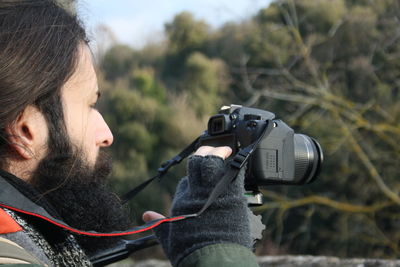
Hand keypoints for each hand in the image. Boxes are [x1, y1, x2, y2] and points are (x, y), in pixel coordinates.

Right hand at [145, 145, 250, 265]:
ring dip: (218, 153)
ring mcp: (213, 192)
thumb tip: (146, 215)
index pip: (184, 182)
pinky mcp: (231, 195)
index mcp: (181, 202)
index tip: (199, 180)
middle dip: (203, 153)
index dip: (191, 180)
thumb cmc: (192, 253)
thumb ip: (158, 224)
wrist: (213, 261)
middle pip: (197, 163)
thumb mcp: (169, 238)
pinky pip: (233, 172)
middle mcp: (195, 193)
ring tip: (225, 149)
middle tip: (211, 149)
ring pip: (213, 162)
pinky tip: (237, 161)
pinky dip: (235, 165)